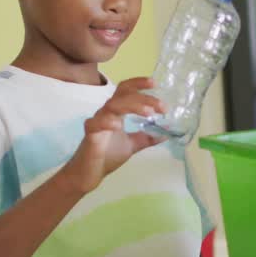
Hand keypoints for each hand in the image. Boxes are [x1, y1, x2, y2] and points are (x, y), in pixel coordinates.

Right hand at [59, 77, 163, 193]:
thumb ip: (147, 138)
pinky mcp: (90, 133)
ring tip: (149, 113)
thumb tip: (165, 134)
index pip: (126, 91)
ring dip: (132, 106)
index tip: (154, 83)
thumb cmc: (107, 155)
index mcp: (116, 112)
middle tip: (161, 107)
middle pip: (123, 95)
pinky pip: (97, 123)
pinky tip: (118, 125)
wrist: (89, 173)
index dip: (138, 84)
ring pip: (112, 105)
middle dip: (143, 97)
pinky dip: (107, 121)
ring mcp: (97, 121)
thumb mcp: (133, 145)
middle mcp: (107, 112)